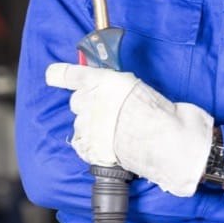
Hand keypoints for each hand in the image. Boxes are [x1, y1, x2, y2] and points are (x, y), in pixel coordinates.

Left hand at [46, 63, 213, 196]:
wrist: (171, 144)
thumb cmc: (163, 115)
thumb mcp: (139, 88)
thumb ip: (117, 86)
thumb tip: (105, 88)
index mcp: (106, 81)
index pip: (74, 74)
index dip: (61, 74)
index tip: (53, 74)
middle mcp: (94, 101)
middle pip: (76, 100)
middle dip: (88, 104)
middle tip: (109, 111)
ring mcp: (90, 127)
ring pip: (79, 124)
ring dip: (91, 127)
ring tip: (114, 132)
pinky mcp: (91, 149)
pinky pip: (80, 143)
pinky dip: (89, 145)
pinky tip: (106, 145)